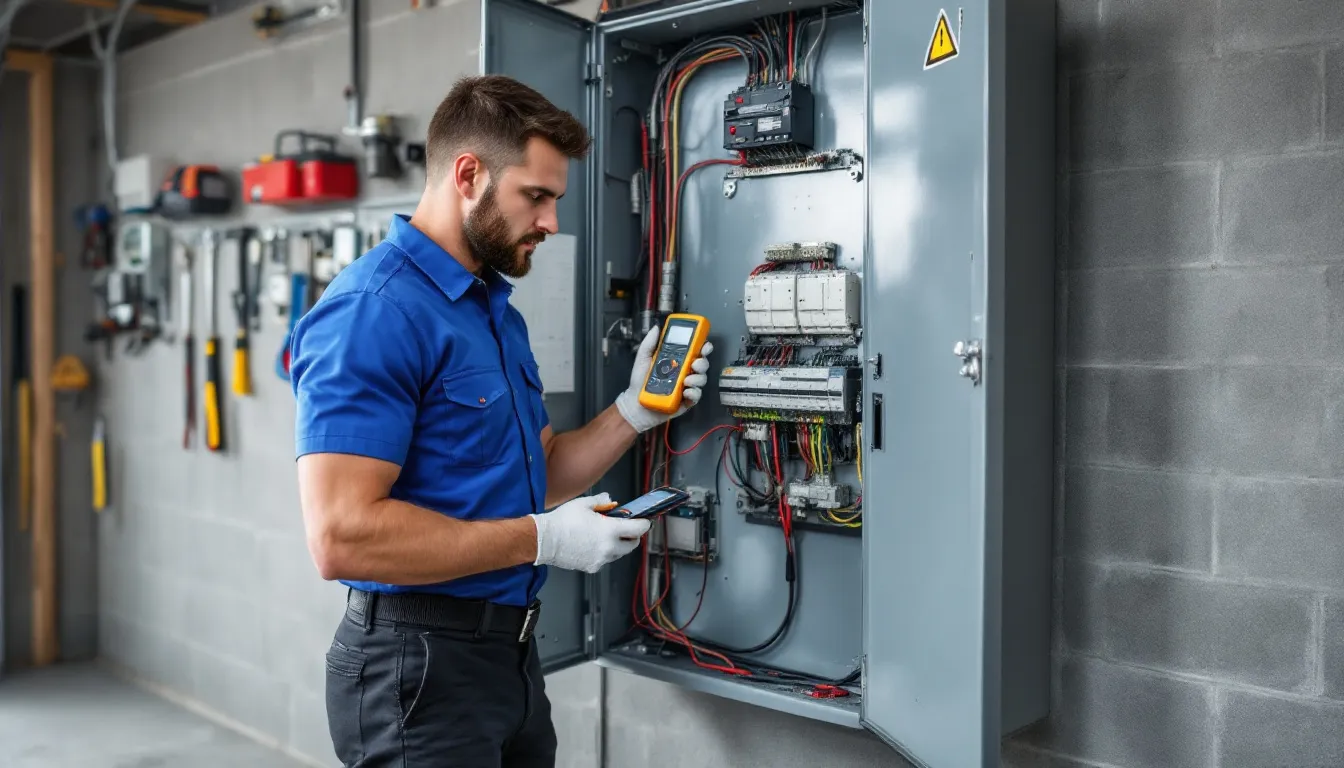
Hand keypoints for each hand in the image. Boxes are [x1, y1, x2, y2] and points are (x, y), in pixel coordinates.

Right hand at [530, 493, 650, 572]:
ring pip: (619, 554)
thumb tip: (610, 500)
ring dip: (618, 545)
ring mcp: (600, 559)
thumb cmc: (562, 521)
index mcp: (610, 530)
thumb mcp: (583, 504)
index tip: (644, 521)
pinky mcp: (591, 567)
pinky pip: (605, 560)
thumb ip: (601, 502)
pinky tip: (594, 544)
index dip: (644, 524)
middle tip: (627, 528)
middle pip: (632, 545)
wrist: (544, 540)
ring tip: (607, 535)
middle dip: (632, 536)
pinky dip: (604, 553)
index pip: (638, 529)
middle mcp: (608, 547)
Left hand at [615, 327, 712, 433]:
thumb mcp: (642, 359)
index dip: (703, 347)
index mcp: (677, 361)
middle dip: (702, 363)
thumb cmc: (639, 381)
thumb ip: (649, 343)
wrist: (635, 404)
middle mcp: (685, 373)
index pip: (695, 351)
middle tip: (694, 364)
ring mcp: (687, 387)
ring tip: (685, 381)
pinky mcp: (687, 401)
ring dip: (697, 379)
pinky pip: (696, 396)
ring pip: (701, 380)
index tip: (704, 345)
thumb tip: (657, 327)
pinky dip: (694, 393)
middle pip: (702, 365)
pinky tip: (685, 392)